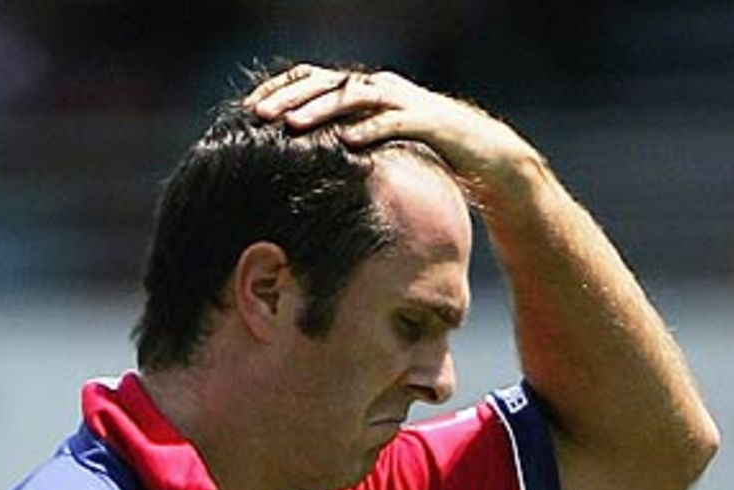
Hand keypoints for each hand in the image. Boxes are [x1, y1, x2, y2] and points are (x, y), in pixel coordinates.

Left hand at [245, 64, 537, 198]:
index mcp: (363, 92)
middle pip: (325, 83)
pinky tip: (344, 144)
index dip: (280, 92)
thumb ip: (344, 148)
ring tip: (291, 127)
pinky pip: (391, 122)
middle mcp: (379, 88)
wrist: (484, 157)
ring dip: (319, 110)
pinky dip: (367, 131)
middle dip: (289, 98)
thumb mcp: (376, 151)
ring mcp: (402, 101)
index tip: (249, 113)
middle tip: (258, 116)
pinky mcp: (425, 121)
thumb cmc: (424, 157)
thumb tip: (303, 166)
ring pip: (353, 97)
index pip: (312, 80)